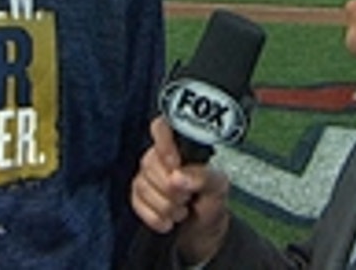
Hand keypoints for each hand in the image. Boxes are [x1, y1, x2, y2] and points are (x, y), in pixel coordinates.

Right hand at [130, 117, 230, 264]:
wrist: (204, 227)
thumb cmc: (211, 199)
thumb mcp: (218, 186)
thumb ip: (202, 176)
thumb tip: (178, 176)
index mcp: (180, 145)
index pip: (161, 127)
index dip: (163, 144)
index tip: (175, 164)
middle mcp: (159, 157)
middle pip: (150, 162)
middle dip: (171, 188)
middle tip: (188, 197)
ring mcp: (146, 176)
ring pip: (143, 185)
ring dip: (167, 206)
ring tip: (182, 209)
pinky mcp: (137, 196)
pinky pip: (137, 204)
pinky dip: (156, 217)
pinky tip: (170, 219)